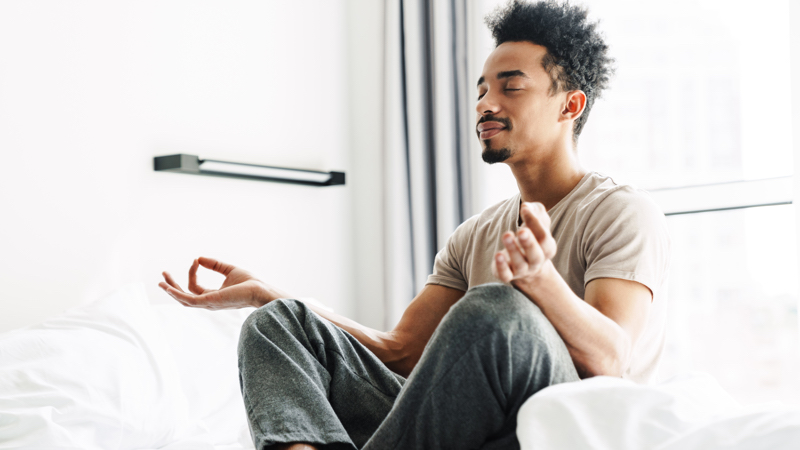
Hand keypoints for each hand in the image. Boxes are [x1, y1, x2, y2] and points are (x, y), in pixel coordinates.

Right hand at [158, 257, 289, 309]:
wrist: (260, 290)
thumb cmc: (249, 283)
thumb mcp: (229, 270)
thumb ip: (215, 264)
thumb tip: (199, 258)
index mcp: (212, 296)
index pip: (194, 287)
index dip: (192, 273)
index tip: (195, 260)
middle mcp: (208, 302)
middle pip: (184, 296)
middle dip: (172, 286)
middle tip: (163, 274)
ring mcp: (208, 304)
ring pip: (184, 300)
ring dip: (171, 291)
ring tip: (161, 281)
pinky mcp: (210, 302)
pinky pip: (189, 300)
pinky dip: (178, 294)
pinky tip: (170, 287)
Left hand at [493, 202, 556, 287]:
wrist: (527, 265)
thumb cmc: (532, 238)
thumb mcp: (537, 223)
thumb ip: (535, 212)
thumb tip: (527, 206)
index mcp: (547, 248)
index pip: (544, 237)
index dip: (535, 222)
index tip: (524, 208)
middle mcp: (537, 261)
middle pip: (536, 254)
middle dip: (529, 242)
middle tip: (521, 231)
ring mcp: (523, 270)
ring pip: (520, 264)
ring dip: (513, 250)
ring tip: (506, 235)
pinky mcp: (508, 275)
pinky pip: (506, 274)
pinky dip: (501, 266)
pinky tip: (498, 254)